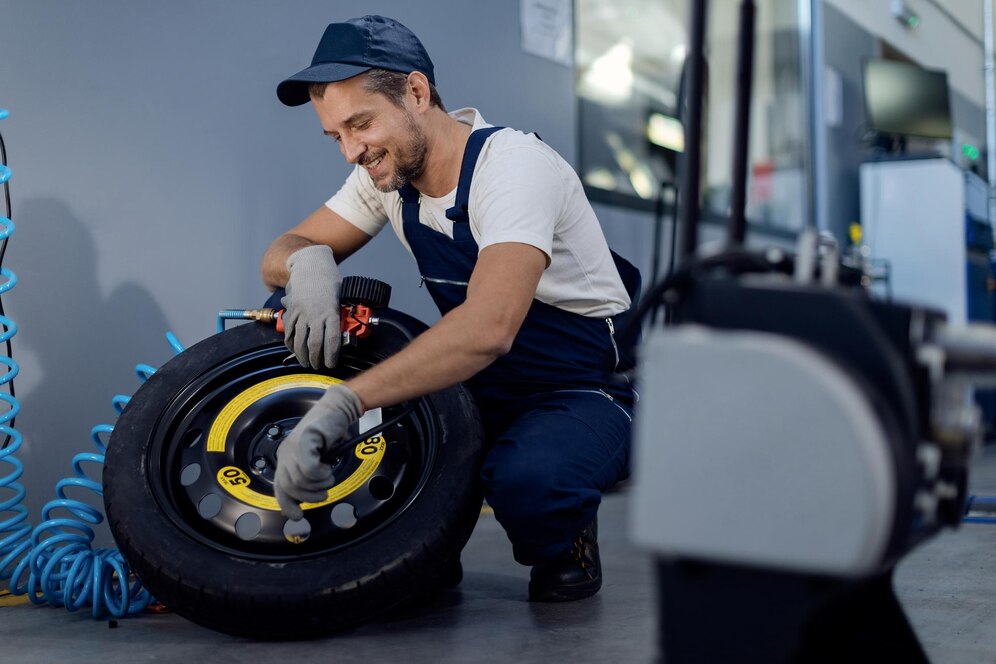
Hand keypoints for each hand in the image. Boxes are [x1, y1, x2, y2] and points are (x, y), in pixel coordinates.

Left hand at [274, 384, 362, 519]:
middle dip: (309, 497)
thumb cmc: (330, 432)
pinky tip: (327, 469)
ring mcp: (293, 447)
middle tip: (323, 493)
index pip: (279, 488)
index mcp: (285, 458)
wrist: (337, 410)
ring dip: (319, 485)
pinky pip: (310, 470)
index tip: (297, 516)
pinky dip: (322, 474)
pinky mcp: (304, 442)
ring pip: (301, 481)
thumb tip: (306, 498)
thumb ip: (308, 475)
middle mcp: (285, 453)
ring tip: (328, 476)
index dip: (287, 506)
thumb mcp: (317, 458)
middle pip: (290, 488)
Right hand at [281, 244, 341, 367]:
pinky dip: (290, 342)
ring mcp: (302, 312)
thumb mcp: (339, 298)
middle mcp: (316, 314)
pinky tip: (293, 349)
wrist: (311, 264)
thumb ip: (337, 316)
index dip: (330, 356)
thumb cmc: (329, 281)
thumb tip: (338, 333)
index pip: (331, 341)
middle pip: (314, 344)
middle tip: (317, 366)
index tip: (330, 364)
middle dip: (316, 359)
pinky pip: (289, 330)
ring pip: (300, 339)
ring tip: (305, 362)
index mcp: (331, 312)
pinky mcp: (292, 310)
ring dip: (302, 354)